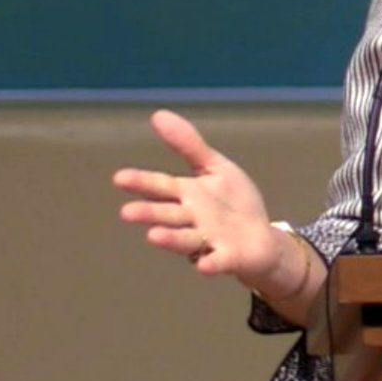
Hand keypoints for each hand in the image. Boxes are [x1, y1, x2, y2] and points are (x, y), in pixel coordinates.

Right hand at [114, 110, 282, 282]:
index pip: (160, 186)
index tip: (119, 178)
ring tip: (152, 237)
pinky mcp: (228, 257)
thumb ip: (188, 145)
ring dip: (170, 239)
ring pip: (186, 239)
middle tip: (126, 213)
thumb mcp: (215, 167)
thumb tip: (157, 114)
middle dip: (149, 214)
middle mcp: (192, 220)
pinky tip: (204, 265)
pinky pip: (218, 261)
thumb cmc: (233, 203)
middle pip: (168, 215)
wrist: (262, 238)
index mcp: (187, 195)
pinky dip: (211, 263)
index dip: (141, 183)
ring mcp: (208, 240)